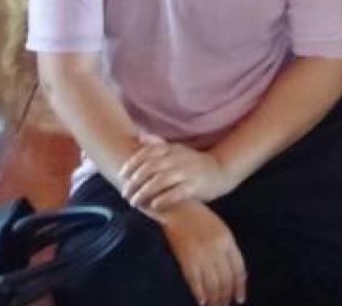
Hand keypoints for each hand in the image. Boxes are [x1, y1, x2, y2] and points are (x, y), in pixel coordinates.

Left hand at [120, 136, 234, 211]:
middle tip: (125, 193)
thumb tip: (140, 136)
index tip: (121, 175)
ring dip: (145, 192)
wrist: (220, 171)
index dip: (133, 163)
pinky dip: (164, 198)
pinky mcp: (195, 186)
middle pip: (151, 167)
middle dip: (135, 181)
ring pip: (161, 180)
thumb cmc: (193, 163)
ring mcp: (187, 172)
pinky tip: (153, 205)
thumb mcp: (176, 150)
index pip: (148, 153)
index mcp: (172, 149)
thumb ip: (158, 145)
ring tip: (134, 202)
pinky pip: (177, 192)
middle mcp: (178, 158)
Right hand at [156, 202, 246, 305]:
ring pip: (212, 284)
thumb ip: (229, 249)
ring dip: (214, 298)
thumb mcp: (220, 229)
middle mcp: (217, 248)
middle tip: (224, 305)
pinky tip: (202, 301)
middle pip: (225, 279)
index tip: (239, 298)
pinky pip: (196, 281)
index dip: (240, 286)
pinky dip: (199, 294)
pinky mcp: (187, 258)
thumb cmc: (200, 217)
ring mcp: (202, 254)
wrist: (178, 207)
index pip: (238, 268)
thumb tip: (239, 275)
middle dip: (226, 296)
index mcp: (227, 239)